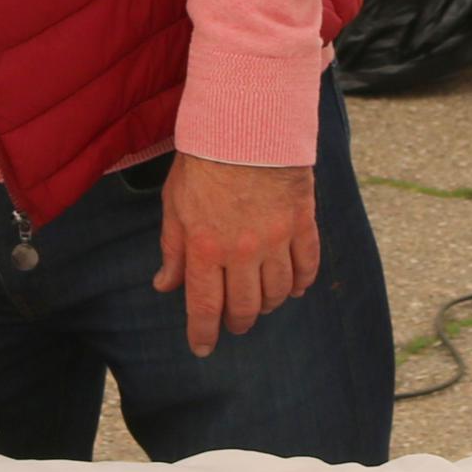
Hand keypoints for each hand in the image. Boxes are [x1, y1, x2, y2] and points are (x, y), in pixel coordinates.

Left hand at [156, 153, 319, 355]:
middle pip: (245, 307)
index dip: (203, 334)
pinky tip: (294, 288)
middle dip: (238, 323)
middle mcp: (242, 251)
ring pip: (277, 293)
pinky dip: (301, 283)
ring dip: (268, 305)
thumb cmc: (204, 161)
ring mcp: (276, 239)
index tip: (202, 348)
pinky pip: (307, 266)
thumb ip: (172, 249)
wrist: (246, 123)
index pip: (205, 307)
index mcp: (205, 248)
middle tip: (234, 325)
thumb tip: (164, 285)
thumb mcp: (174, 204)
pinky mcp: (302, 223)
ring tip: (261, 304)